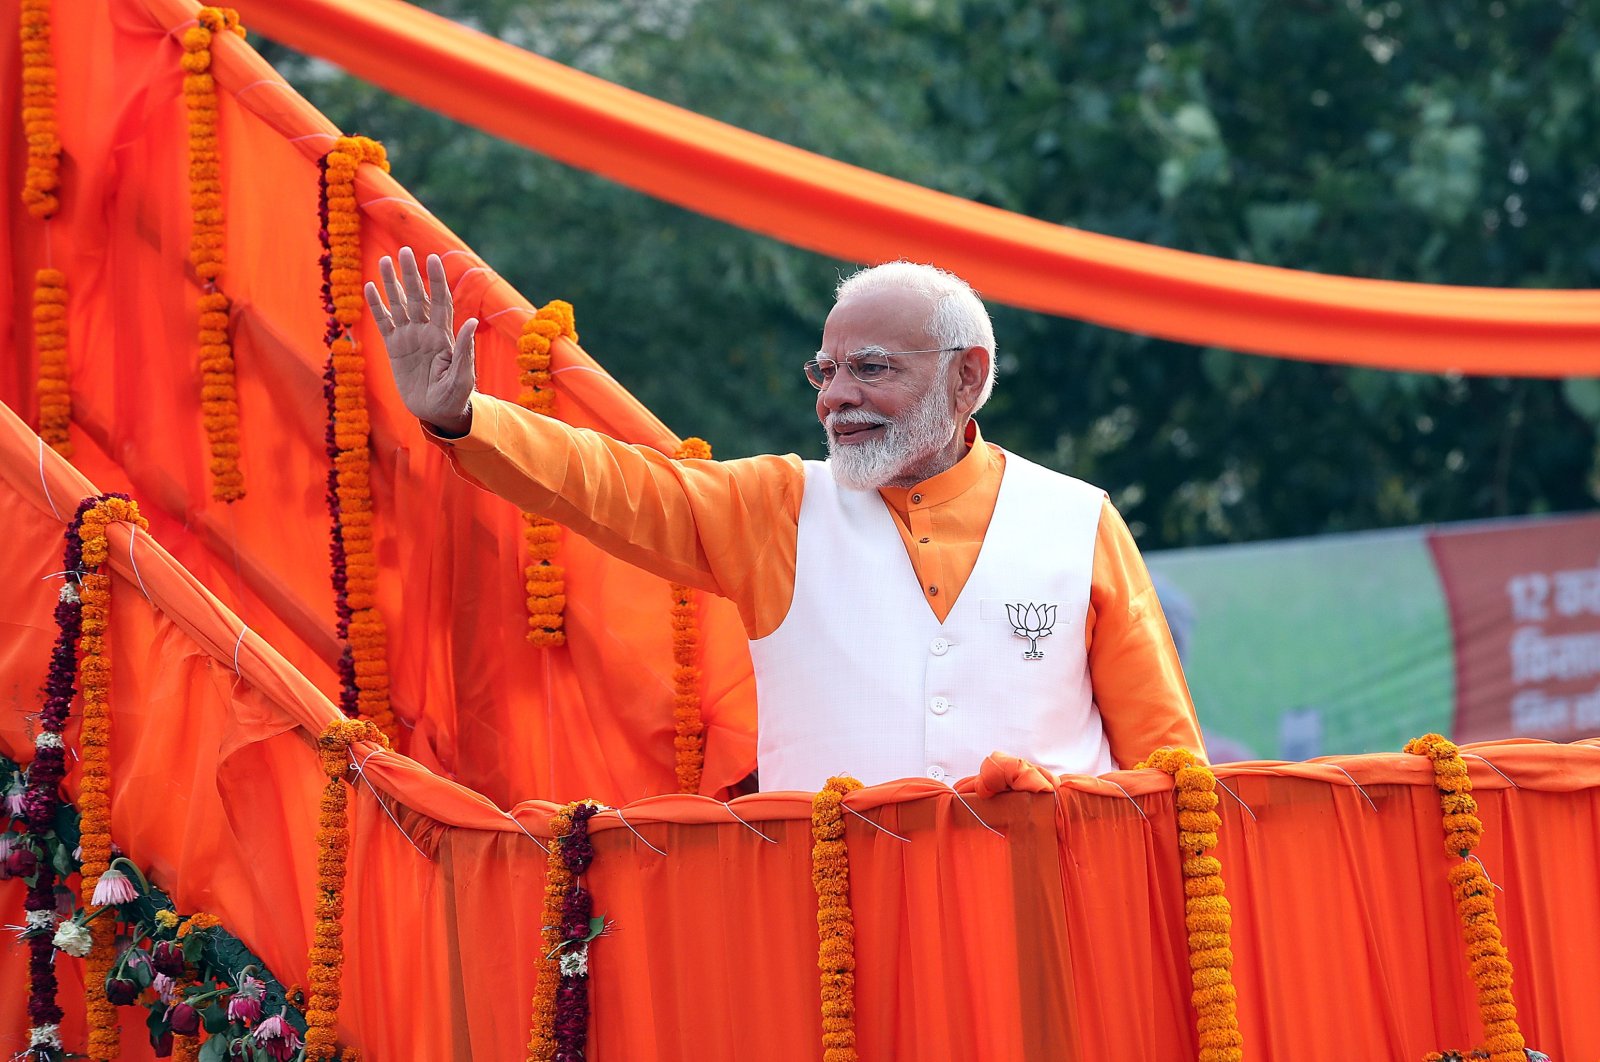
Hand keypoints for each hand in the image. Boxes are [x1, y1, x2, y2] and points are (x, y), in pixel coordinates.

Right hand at [364, 246, 477, 435]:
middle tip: (404, 251)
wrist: (437, 412)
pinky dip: (376, 306)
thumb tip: (471, 323)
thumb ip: (464, 351)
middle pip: (417, 297)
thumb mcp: (463, 377)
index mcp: (444, 336)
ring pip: (399, 305)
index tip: (433, 259)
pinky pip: (384, 323)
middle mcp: (426, 331)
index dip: (437, 281)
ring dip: (391, 284)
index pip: (440, 301)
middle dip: (411, 274)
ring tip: (383, 260)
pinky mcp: (394, 348)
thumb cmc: (455, 397)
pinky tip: (369, 288)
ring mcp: (409, 338)